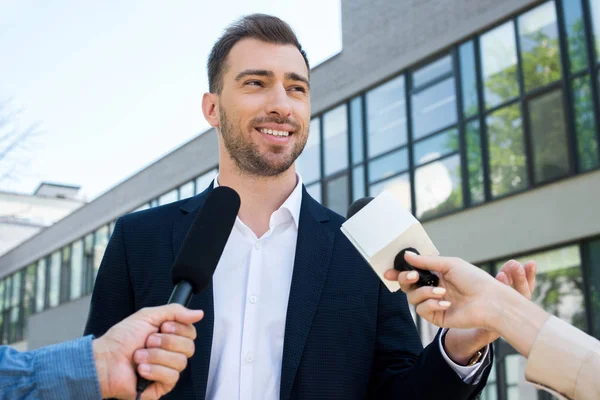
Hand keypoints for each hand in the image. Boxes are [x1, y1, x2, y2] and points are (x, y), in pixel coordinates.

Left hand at [92, 304, 203, 399]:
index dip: (179, 329)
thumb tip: (199, 313)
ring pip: (181, 362)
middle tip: (148, 341)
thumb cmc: (121, 339)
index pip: (191, 333)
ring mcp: (167, 370)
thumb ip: (175, 311)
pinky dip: (154, 370)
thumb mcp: (148, 316)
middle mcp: (170, 353)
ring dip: (156, 356)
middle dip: (166, 342)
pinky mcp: (161, 386)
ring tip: (139, 356)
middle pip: (189, 347)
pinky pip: (171, 377)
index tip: (163, 327)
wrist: (104, 360)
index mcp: (170, 336)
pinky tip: (141, 369)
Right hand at [384, 253, 535, 363]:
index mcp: (436, 275)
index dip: (399, 273)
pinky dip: (432, 304)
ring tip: (442, 291)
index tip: (388, 271)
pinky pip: (422, 310)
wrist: (490, 301)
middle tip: (411, 276)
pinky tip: (446, 302)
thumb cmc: (475, 280)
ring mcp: (434, 303)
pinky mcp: (437, 317)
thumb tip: (405, 255)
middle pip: (407, 286)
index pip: (412, 274)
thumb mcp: (449, 264)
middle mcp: (433, 289)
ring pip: (413, 298)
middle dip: (405, 280)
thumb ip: (425, 261)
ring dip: (425, 292)